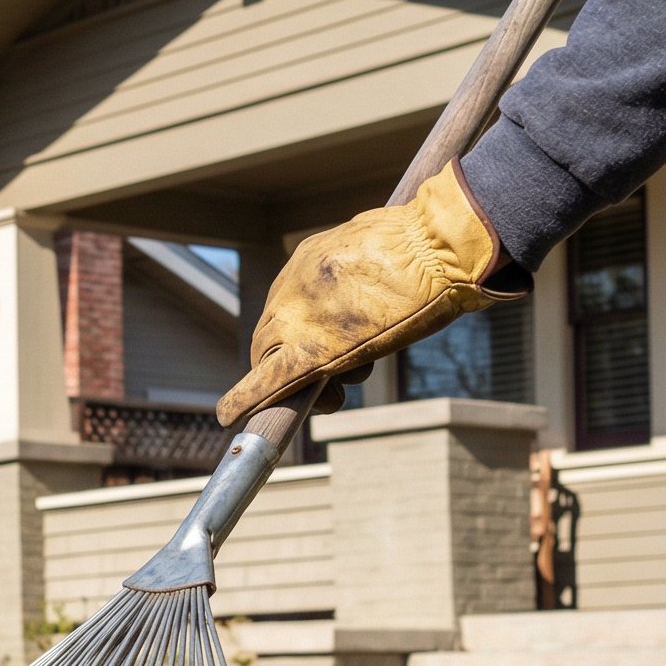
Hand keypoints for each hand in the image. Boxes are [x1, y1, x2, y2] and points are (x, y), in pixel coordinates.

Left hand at [214, 162, 519, 427]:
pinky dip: (247, 399)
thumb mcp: (383, 256)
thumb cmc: (427, 250)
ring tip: (346, 385)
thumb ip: (364, 278)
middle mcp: (292, 287)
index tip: (317, 351)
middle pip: (274, 337)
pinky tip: (229, 415)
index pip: (290, 308)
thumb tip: (377, 293)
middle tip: (328, 388)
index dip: (298, 334)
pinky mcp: (309, 352)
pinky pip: (268, 380)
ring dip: (309, 383)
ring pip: (278, 360)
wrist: (436, 250)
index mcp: (309, 259)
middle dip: (291, 365)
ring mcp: (296, 319)